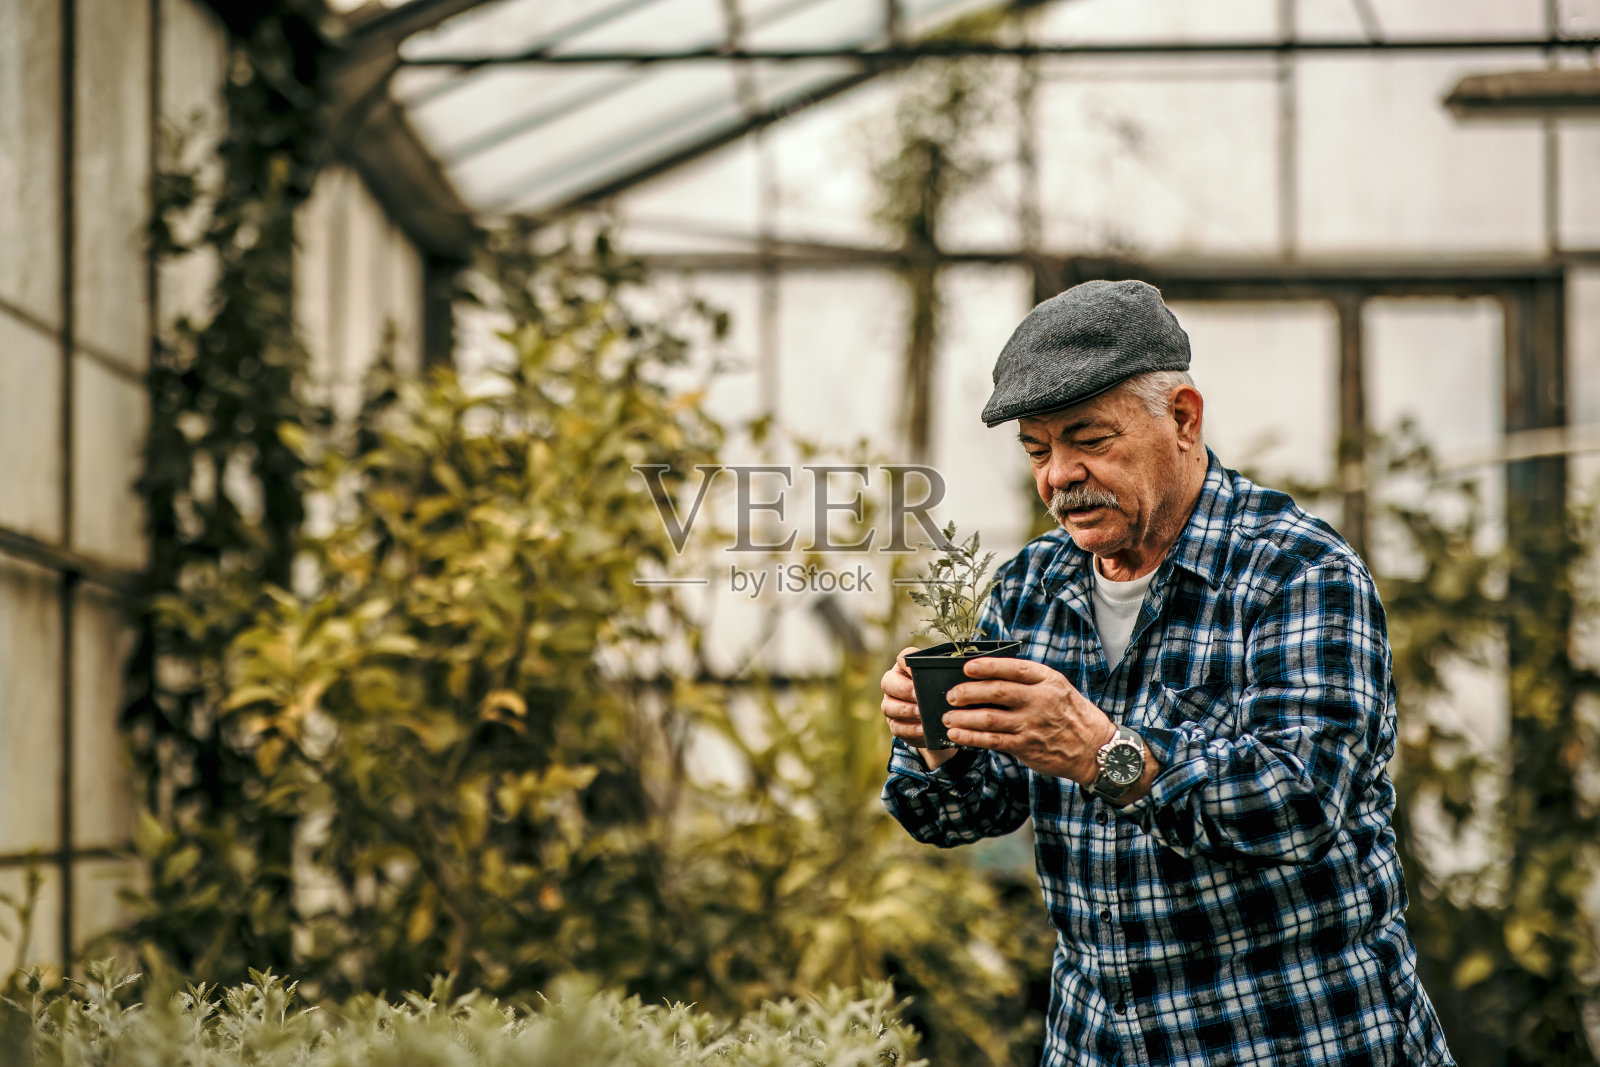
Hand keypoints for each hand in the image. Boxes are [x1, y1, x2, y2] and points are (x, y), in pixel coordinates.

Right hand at [880, 646, 958, 768]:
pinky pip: (896, 726)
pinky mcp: (894, 724)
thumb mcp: (946, 682)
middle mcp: (894, 683)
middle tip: (919, 695)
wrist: (938, 722)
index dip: (909, 663)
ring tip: (922, 714)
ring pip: (888, 706)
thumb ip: (948, 676)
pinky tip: (922, 729)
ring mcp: (890, 704)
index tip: (920, 671)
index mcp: (906, 667)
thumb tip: (966, 672)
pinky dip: (909, 728)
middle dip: (904, 689)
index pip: (903, 658)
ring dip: (906, 710)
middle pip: (888, 681)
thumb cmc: (943, 694)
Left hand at [943, 657, 1115, 783]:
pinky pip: (992, 740)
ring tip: (947, 717)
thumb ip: (1029, 680)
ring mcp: (1031, 724)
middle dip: (968, 691)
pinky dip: (970, 737)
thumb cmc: (1071, 714)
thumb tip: (989, 676)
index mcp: (1047, 680)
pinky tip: (956, 734)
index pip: (1013, 668)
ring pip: (989, 717)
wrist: (1095, 748)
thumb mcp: (1057, 688)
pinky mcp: (1025, 746)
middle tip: (951, 695)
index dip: (986, 666)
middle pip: (996, 692)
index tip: (966, 667)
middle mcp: (1039, 700)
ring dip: (962, 717)